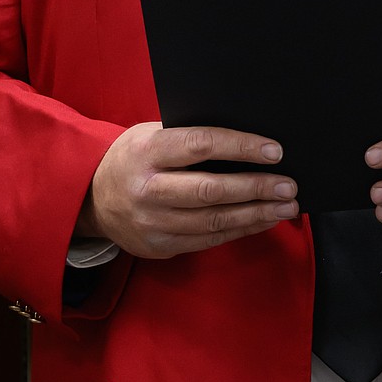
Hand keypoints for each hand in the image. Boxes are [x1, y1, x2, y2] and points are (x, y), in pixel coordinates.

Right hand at [78, 124, 297, 259]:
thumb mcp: (150, 135)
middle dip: (256, 187)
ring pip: (214, 220)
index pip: (201, 145)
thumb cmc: (134, 158)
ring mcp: (152, 222)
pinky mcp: (159, 246)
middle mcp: (148, 189)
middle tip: (288, 185)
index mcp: (147, 151)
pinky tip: (262, 219)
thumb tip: (249, 142)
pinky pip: (208, 239)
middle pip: (211, 189)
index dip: (241, 147)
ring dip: (256, 213)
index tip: (274, 151)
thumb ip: (189, 137)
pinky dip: (240, 229)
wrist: (93, 199)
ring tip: (286, 206)